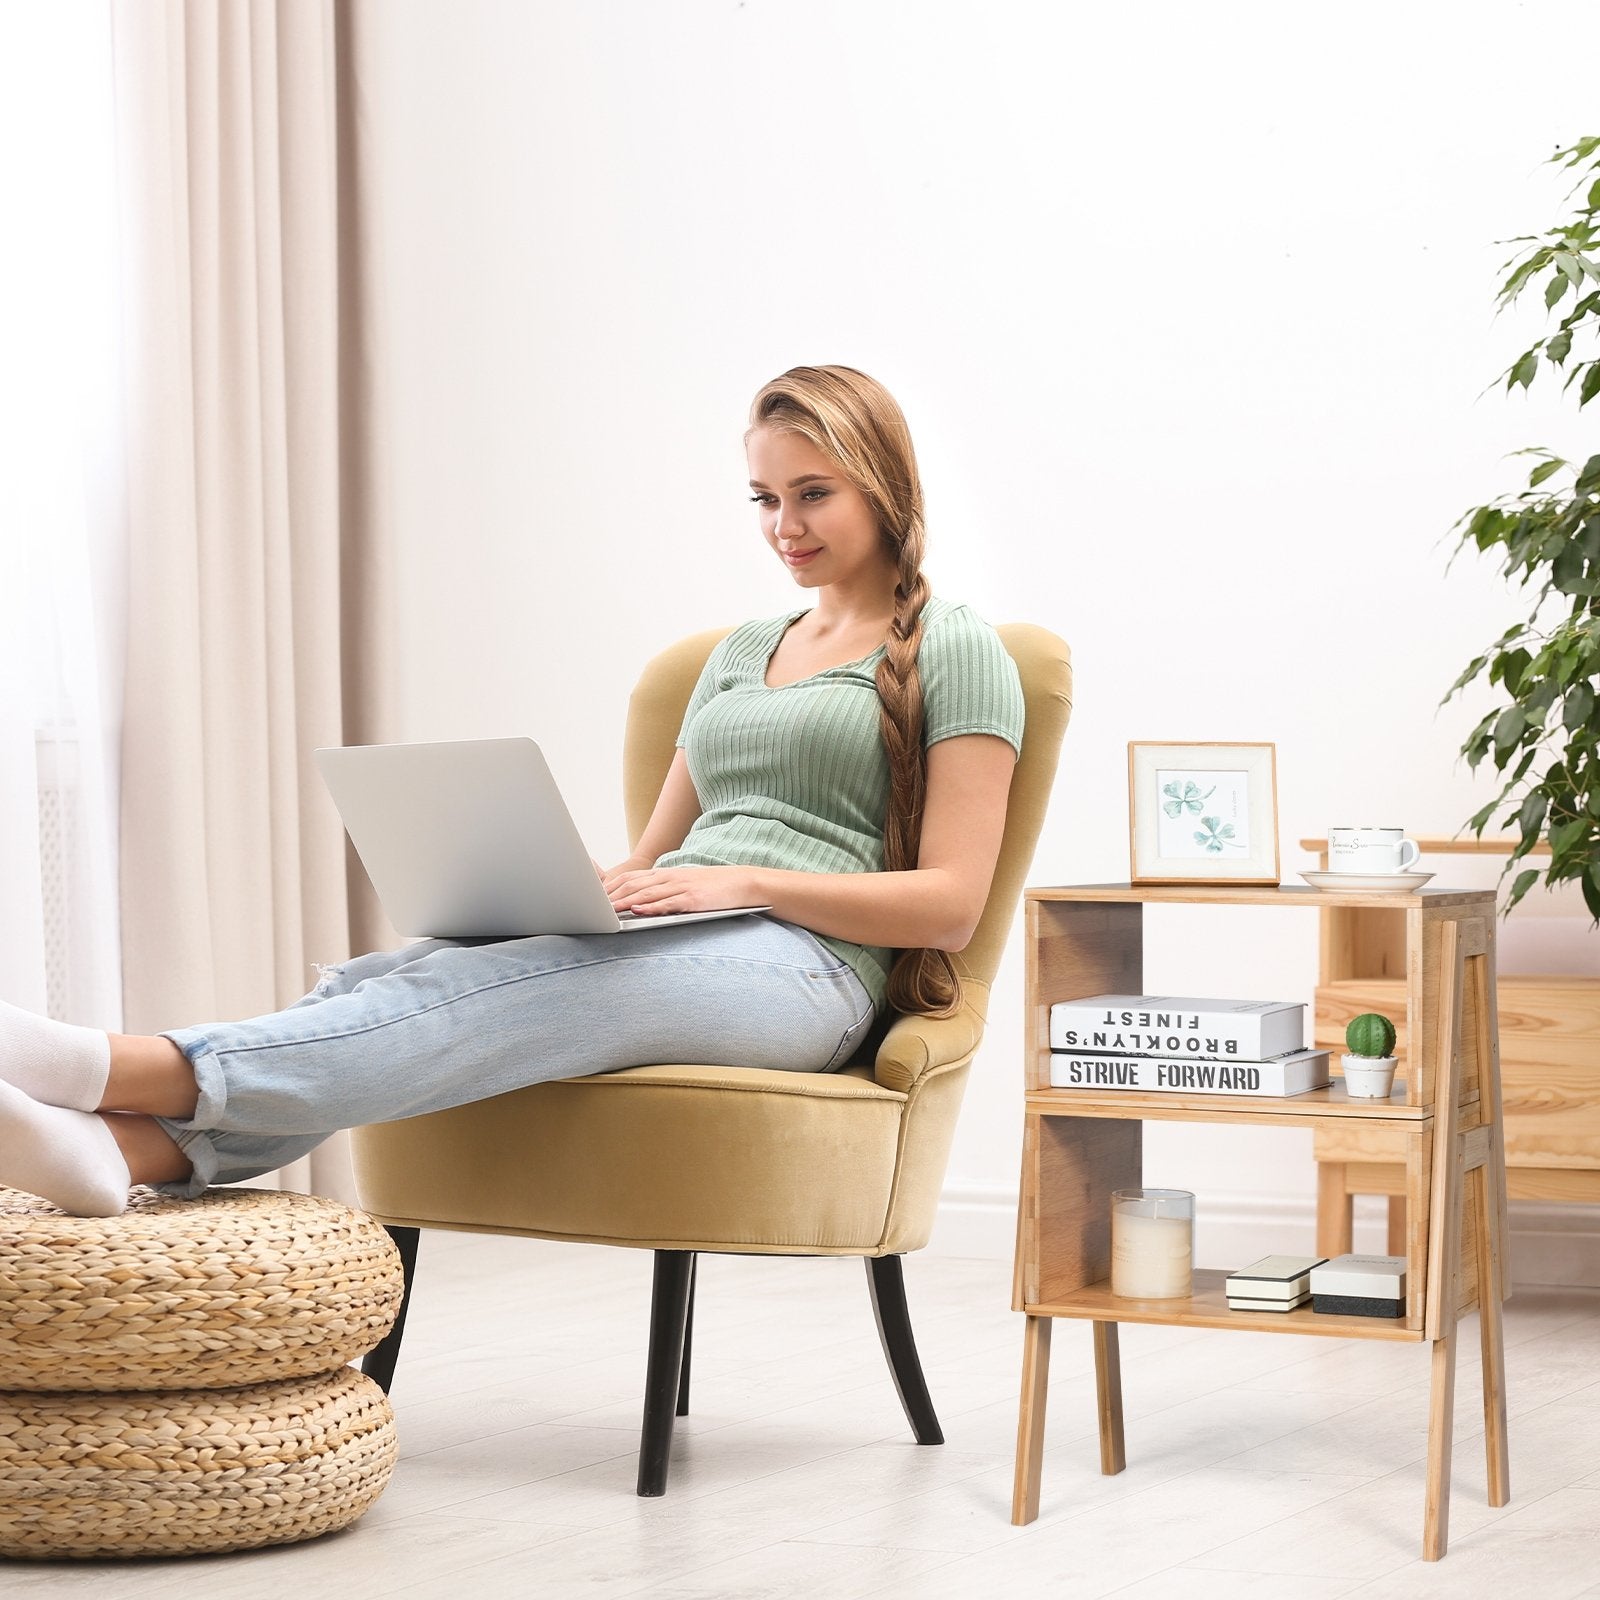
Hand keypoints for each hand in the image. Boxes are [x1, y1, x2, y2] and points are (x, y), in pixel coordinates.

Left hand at [603, 864, 757, 916]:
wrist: (743, 882)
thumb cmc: (713, 887)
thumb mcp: (684, 885)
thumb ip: (663, 892)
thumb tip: (639, 903)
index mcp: (666, 874)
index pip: (631, 878)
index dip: (611, 886)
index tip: (593, 896)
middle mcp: (670, 877)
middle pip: (633, 884)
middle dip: (611, 895)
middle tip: (592, 905)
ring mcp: (681, 887)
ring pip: (646, 893)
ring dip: (624, 901)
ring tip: (607, 910)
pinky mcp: (692, 900)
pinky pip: (667, 903)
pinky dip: (650, 907)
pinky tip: (637, 910)